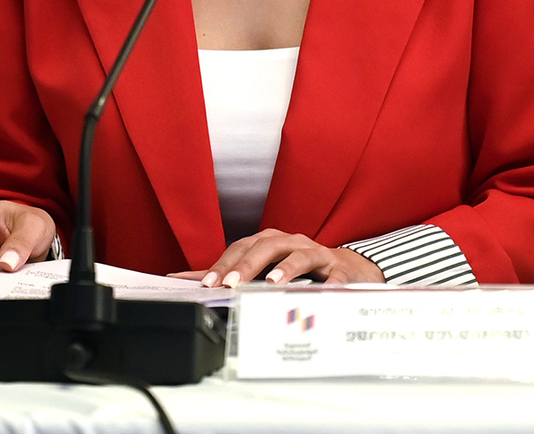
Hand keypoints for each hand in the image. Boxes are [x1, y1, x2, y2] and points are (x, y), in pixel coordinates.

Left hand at [167, 229, 385, 287]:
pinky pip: (335, 275)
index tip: (207, 283)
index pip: (241, 248)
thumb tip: (190, 279)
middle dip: (247, 265)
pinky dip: (331, 284)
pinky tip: (325, 292)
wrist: (343, 268)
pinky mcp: (338, 269)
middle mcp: (290, 243)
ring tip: (272, 281)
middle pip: (267, 247)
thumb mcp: (263, 267)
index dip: (224, 264)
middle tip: (231, 283)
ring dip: (286, 268)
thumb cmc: (296, 268)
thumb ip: (230, 273)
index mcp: (269, 242)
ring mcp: (315, 254)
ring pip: (300, 256)